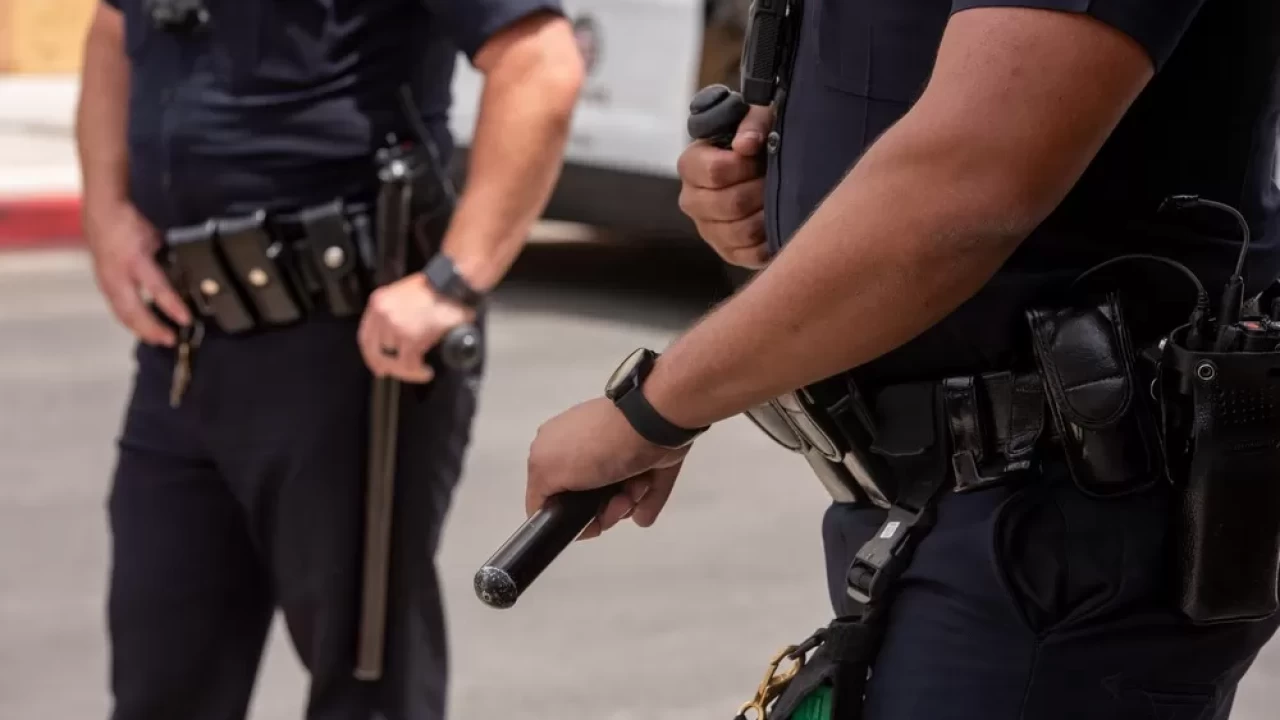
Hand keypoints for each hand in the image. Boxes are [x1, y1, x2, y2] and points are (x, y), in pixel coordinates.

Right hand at [84, 202, 190, 345]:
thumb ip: (167, 259)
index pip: (157, 288)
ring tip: (159, 339)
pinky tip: (141, 328)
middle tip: (171, 339)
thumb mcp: (155, 238)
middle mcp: (118, 275)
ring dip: (141, 329)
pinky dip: (131, 320)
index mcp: (135, 261)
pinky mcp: (104, 285)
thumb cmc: (130, 224)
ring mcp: (108, 282)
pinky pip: (118, 308)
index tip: (186, 320)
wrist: (100, 213)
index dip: (172, 306)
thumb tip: (185, 277)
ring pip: (123, 314)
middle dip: (152, 329)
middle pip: (134, 311)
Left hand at [358, 273, 474, 381]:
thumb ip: (395, 312)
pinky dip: (417, 372)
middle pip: (376, 350)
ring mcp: (395, 326)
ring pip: (392, 359)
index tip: (377, 365)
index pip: (365, 335)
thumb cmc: (437, 288)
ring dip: (406, 371)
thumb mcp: (404, 294)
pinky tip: (426, 372)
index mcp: (378, 301)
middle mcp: (382, 314)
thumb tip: (397, 338)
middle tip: (394, 374)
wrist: (453, 284)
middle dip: (387, 366)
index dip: (370, 355)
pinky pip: (408, 364)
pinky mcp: (411, 337)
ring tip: (419, 372)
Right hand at [526, 397, 693, 539]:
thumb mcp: (546, 469)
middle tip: (617, 500)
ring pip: (617, 500)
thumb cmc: (597, 444)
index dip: (565, 513)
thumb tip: (543, 512)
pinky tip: (645, 499)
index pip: (554, 493)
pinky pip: (645, 494)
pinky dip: (646, 502)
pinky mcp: (649, 461)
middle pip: (587, 501)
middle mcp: (585, 449)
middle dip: (603, 510)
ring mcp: (619, 455)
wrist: (653, 424)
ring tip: (636, 488)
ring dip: (627, 503)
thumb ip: (537, 496)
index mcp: (556, 446)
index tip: (582, 517)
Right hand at [677, 104, 773, 268]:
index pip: (715, 172)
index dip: (745, 165)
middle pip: (730, 204)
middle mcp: (691, 200)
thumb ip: (753, 123)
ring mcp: (708, 230)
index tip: (759, 156)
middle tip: (774, 178)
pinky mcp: (728, 252)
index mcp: (691, 165)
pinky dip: (771, 239)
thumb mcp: (761, 118)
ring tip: (778, 197)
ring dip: (768, 213)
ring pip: (742, 231)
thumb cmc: (762, 138)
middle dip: (761, 190)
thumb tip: (745, 145)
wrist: (769, 167)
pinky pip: (751, 254)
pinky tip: (778, 220)